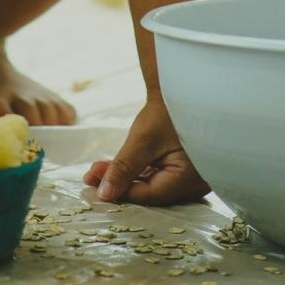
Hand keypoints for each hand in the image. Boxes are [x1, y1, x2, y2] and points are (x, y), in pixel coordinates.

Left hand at [83, 94, 208, 205]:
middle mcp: (193, 184)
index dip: (119, 192)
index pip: (148, 195)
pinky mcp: (183, 168)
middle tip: (91, 176)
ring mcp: (190, 177)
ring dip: (126, 177)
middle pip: (149, 192)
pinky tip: (116, 167)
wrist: (180, 89)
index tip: (94, 184)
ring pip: (151, 184)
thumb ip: (124, 169)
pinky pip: (157, 175)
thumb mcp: (142, 140)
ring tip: (98, 169)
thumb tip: (104, 195)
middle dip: (120, 184)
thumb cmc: (167, 111)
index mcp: (189, 180)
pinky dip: (138, 171)